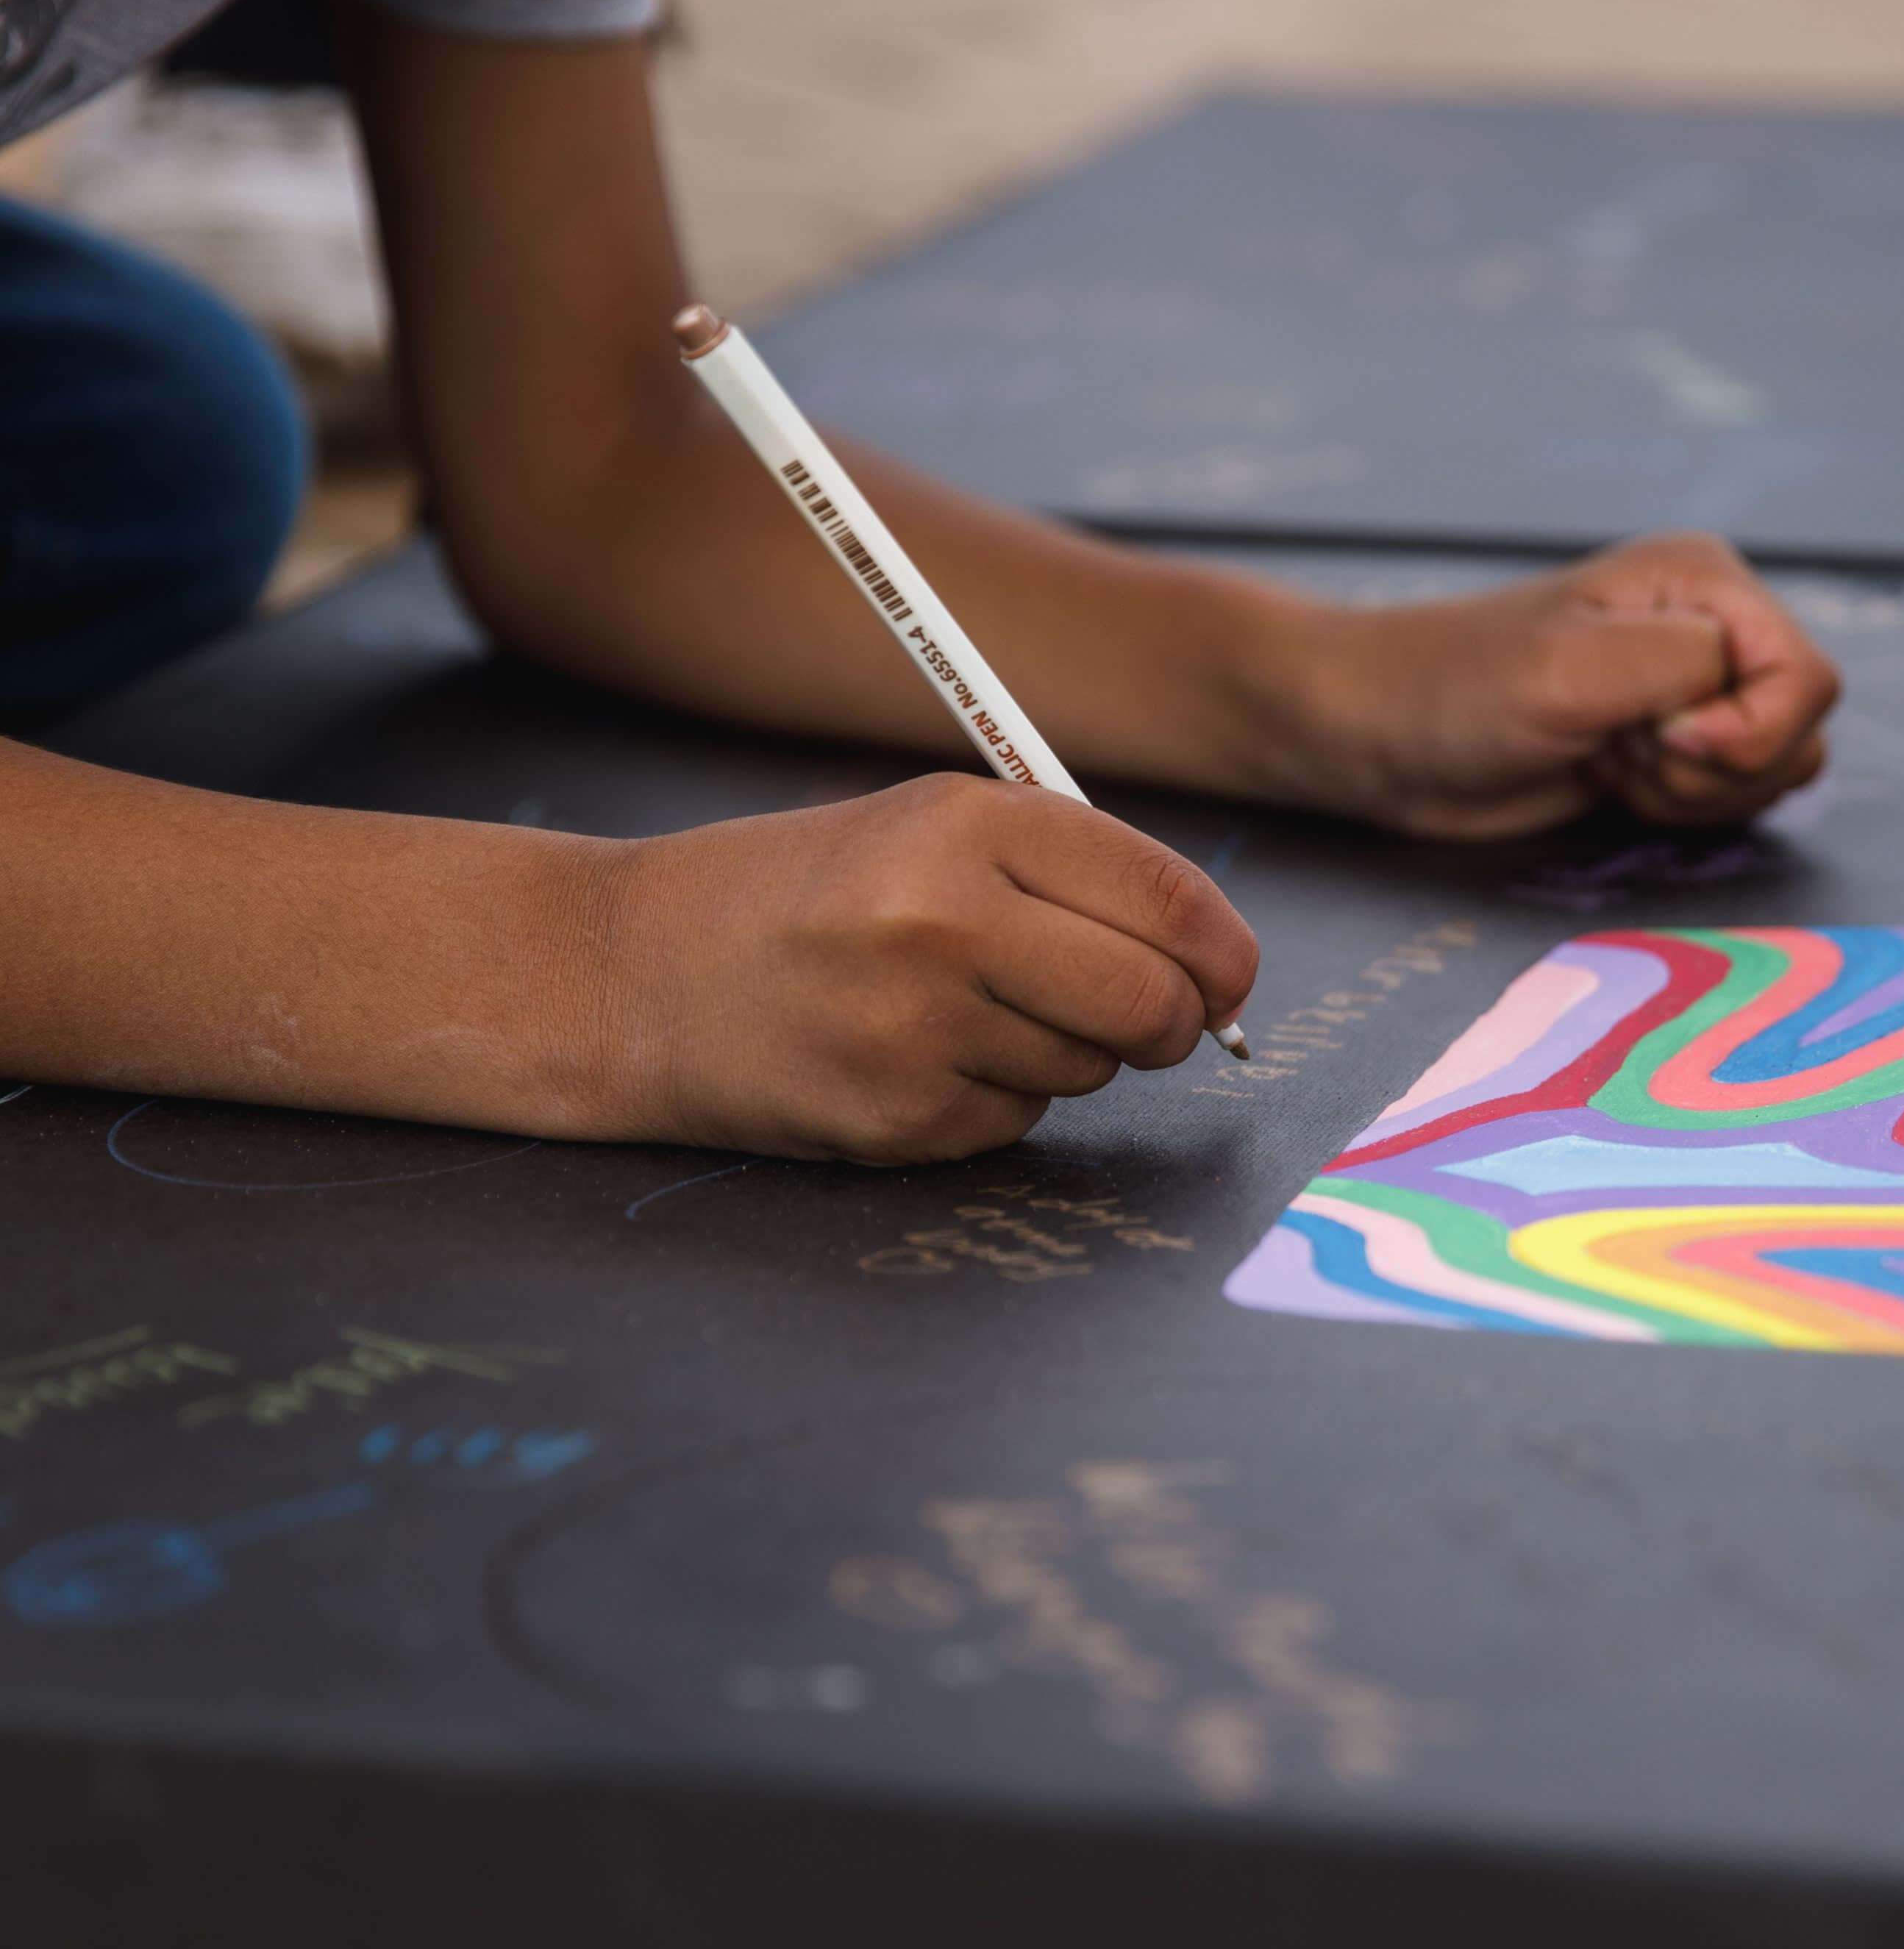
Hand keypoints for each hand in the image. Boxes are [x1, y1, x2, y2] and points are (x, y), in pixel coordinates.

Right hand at [594, 775, 1256, 1161]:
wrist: (630, 973)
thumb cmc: (800, 892)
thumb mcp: (927, 828)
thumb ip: (1072, 876)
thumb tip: (1217, 966)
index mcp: (967, 824)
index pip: (1169, 899)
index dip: (1224, 954)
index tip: (1228, 978)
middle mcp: (946, 921)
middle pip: (1154, 1004)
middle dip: (1175, 1024)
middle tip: (1149, 1020)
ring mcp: (917, 1030)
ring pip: (1089, 1072)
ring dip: (1063, 1055)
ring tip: (963, 1011)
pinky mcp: (893, 1119)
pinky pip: (1016, 1124)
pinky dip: (993, 1100)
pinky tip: (915, 1058)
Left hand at [1287, 533, 1838, 839]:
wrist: (1381, 736)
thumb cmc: (1455, 690)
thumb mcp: (1571, 669)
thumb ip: (1685, 666)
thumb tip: (1746, 691)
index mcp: (1705, 581)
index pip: (1808, 677)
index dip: (1745, 731)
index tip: (1655, 736)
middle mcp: (1712, 628)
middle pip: (1801, 731)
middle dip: (1717, 768)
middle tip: (1623, 747)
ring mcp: (1692, 690)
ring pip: (1775, 772)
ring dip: (1696, 794)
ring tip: (1611, 760)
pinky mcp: (1667, 747)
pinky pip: (1731, 798)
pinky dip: (1680, 809)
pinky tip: (1611, 781)